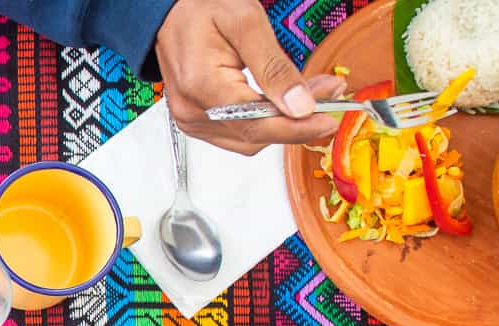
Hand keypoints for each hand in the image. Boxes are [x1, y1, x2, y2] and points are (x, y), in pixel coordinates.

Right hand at [154, 0, 343, 154]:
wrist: (169, 13)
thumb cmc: (200, 8)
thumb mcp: (246, 24)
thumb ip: (275, 67)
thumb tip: (301, 106)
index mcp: (201, 86)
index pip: (257, 122)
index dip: (297, 126)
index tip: (329, 118)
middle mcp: (192, 111)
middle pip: (255, 135)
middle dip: (296, 121)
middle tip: (328, 94)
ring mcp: (191, 121)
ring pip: (249, 140)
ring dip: (282, 124)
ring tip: (307, 97)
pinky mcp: (196, 123)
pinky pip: (237, 135)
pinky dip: (264, 124)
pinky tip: (279, 104)